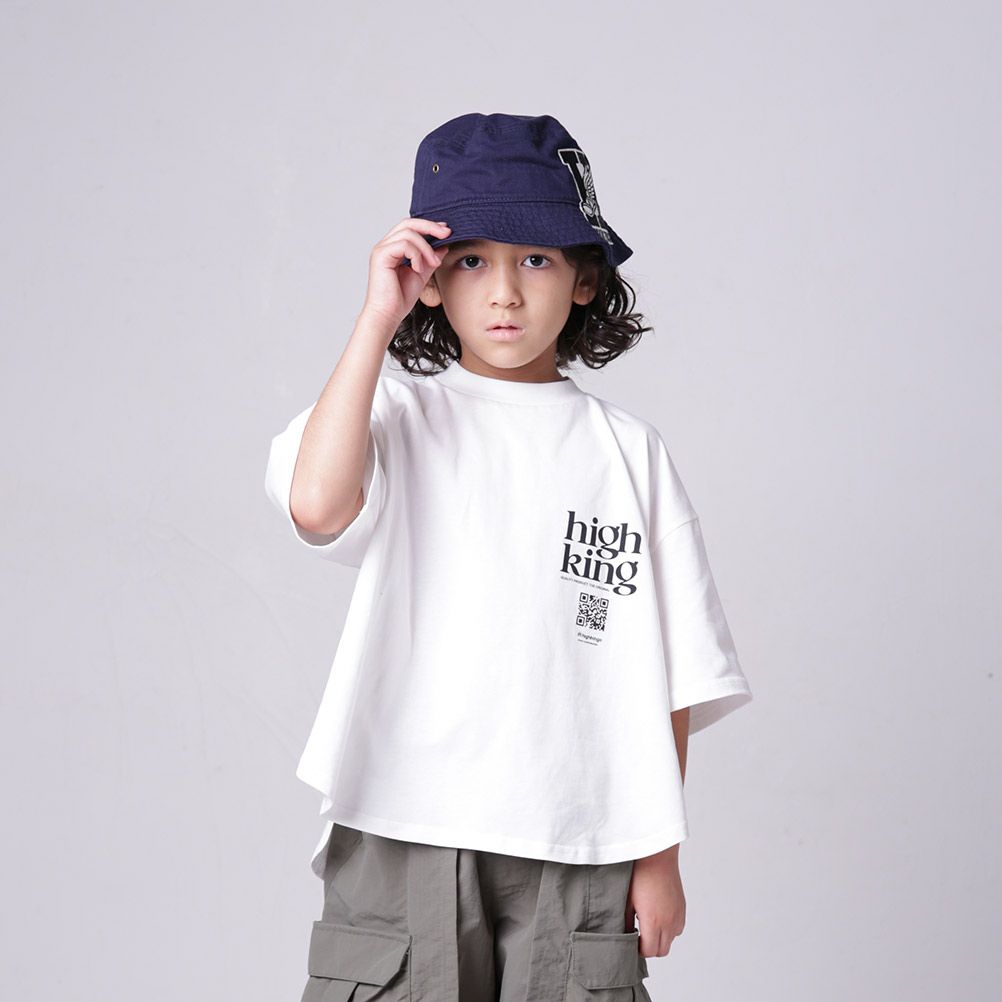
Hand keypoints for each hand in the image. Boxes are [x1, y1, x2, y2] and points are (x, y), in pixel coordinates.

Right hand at [360, 216, 451, 331]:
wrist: (388, 315)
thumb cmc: (400, 298)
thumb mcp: (422, 274)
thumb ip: (431, 259)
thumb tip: (444, 245)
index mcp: (393, 248)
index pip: (411, 227)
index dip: (429, 226)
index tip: (446, 231)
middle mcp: (386, 246)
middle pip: (408, 223)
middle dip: (430, 226)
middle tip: (447, 233)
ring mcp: (382, 249)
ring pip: (409, 233)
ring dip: (426, 247)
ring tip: (433, 263)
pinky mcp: (380, 255)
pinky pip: (404, 244)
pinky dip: (416, 254)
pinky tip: (418, 268)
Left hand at [625, 846, 685, 958]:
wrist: (657, 855)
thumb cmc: (639, 874)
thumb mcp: (626, 900)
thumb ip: (626, 922)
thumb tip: (624, 935)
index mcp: (653, 921)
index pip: (649, 951)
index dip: (638, 949)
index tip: (631, 941)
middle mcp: (669, 922)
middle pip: (661, 950)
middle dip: (649, 947)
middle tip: (638, 934)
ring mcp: (678, 915)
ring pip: (670, 940)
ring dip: (660, 938)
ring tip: (648, 924)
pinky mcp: (682, 908)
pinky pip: (677, 928)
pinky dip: (669, 928)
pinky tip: (658, 916)